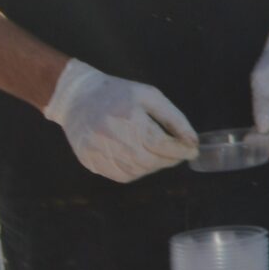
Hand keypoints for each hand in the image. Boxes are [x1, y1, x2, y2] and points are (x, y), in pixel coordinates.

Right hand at [43, 58, 198, 182]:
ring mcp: (97, 152)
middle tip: (177, 154)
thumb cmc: (118, 94)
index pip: (161, 144)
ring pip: (136, 172)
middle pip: (149, 161)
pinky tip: (139, 159)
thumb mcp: (150, 96)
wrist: (77, 97)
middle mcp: (111, 138)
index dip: (180, 151)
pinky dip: (136, 171)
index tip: (192, 151)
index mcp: (128, 118)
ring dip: (153, 166)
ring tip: (157, 154)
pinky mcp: (89, 162)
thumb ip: (174, 119)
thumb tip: (192, 141)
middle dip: (169, 160)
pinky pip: (120, 175)